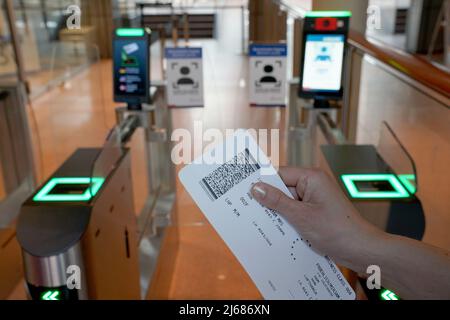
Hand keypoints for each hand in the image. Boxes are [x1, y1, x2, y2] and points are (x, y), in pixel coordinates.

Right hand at [251, 167, 383, 271]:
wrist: (362, 250)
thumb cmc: (337, 231)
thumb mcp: (301, 216)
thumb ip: (277, 201)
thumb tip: (256, 188)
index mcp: (311, 177)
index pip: (279, 174)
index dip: (263, 183)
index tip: (245, 192)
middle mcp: (313, 184)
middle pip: (282, 188)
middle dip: (270, 201)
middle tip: (249, 211)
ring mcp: (315, 198)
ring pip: (288, 202)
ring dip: (279, 213)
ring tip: (264, 223)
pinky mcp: (316, 211)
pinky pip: (296, 211)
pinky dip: (288, 220)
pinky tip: (280, 231)